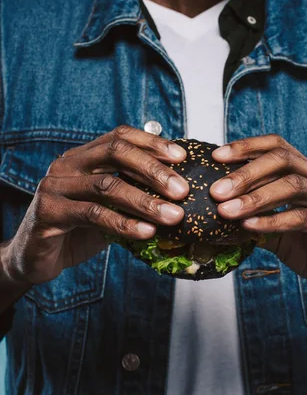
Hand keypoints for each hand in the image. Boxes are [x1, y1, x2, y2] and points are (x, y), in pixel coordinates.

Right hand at [5, 125, 188, 285]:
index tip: (182, 157)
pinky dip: (124, 223)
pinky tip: (147, 232)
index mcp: (83, 156)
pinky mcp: (48, 212)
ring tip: (173, 215)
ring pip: (107, 186)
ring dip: (145, 202)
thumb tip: (178, 192)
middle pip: (115, 153)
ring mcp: (55, 186)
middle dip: (153, 170)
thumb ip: (134, 194)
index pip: (120, 136)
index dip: (152, 143)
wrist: (37, 258)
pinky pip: (93, 214)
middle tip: (182, 190)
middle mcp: (67, 164)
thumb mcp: (111, 208)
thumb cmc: (79, 230)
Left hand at [209, 134, 306, 302]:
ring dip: (255, 197)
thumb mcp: (277, 232)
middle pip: (283, 160)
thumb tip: (217, 213)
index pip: (278, 147)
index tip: (217, 157)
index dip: (247, 147)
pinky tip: (249, 227)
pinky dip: (273, 220)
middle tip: (216, 190)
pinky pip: (303, 217)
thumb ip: (254, 218)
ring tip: (226, 210)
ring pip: (293, 185)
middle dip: (246, 172)